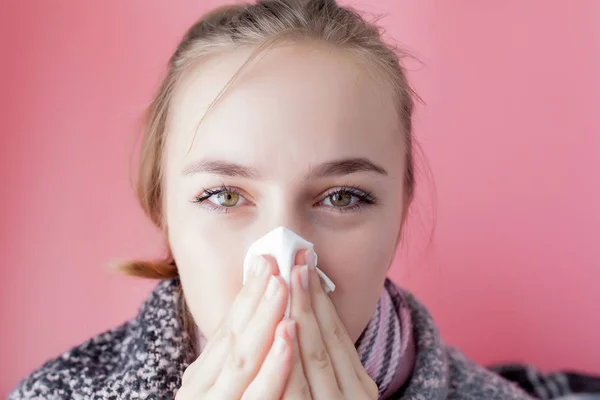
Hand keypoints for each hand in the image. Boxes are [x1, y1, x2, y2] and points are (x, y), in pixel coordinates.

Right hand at [176, 256, 296, 399]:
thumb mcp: (223, 387)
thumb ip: (237, 360)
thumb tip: (266, 319)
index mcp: (201, 377)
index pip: (227, 329)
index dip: (248, 294)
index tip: (265, 261)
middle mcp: (200, 389)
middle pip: (232, 336)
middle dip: (256, 296)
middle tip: (274, 262)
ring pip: (242, 359)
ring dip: (264, 320)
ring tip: (282, 287)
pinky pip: (257, 396)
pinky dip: (273, 369)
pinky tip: (287, 342)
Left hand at [283, 253, 377, 398]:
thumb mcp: (339, 391)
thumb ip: (324, 364)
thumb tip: (300, 318)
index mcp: (360, 386)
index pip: (338, 335)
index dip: (321, 298)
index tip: (306, 264)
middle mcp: (354, 396)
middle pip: (328, 338)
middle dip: (309, 295)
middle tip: (296, 259)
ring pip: (317, 357)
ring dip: (302, 314)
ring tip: (288, 279)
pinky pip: (299, 390)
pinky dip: (290, 358)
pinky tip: (284, 329)